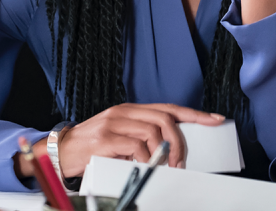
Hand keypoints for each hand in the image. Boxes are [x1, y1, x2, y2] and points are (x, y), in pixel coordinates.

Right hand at [56, 103, 223, 177]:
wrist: (60, 152)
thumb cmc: (93, 147)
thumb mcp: (119, 136)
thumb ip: (141, 136)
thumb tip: (172, 149)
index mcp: (130, 110)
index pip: (168, 108)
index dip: (194, 114)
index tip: (215, 119)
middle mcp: (123, 112)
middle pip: (164, 118)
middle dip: (179, 140)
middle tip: (180, 161)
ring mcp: (113, 124)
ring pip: (152, 132)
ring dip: (162, 153)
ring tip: (162, 168)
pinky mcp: (105, 139)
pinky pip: (134, 147)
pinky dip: (144, 159)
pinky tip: (142, 166)